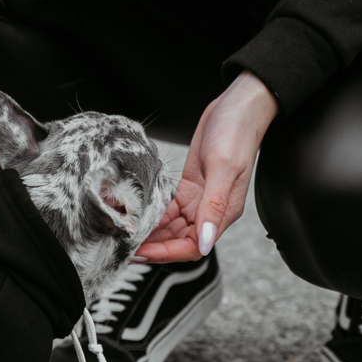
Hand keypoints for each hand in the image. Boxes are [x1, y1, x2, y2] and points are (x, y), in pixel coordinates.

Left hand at [136, 71, 278, 262]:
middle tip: (125, 246)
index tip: (142, 253)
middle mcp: (210, 211)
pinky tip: (138, 215)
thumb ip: (213, 207)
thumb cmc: (236, 134)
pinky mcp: (190, 188)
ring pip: (171, 228)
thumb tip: (205, 243)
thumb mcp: (223, 168)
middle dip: (154, 246)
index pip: (192, 246)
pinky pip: (169, 210)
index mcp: (223, 213)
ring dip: (152, 233)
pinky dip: (154, 215)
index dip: (166, 253)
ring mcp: (199, 200)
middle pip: (178, 241)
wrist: (235, 108)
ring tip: (127, 234)